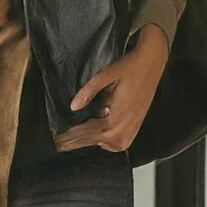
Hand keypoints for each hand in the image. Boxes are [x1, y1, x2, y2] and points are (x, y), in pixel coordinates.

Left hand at [53, 25, 169, 152]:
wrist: (152, 62)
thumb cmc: (130, 67)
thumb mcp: (106, 75)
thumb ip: (89, 91)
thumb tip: (72, 106)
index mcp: (115, 121)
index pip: (86, 133)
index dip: (68, 135)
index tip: (55, 138)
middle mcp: (123, 132)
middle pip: (92, 141)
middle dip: (73, 140)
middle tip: (57, 142)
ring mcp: (130, 133)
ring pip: (101, 143)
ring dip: (86, 140)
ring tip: (68, 139)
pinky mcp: (134, 129)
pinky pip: (112, 142)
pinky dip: (100, 138)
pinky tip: (89, 134)